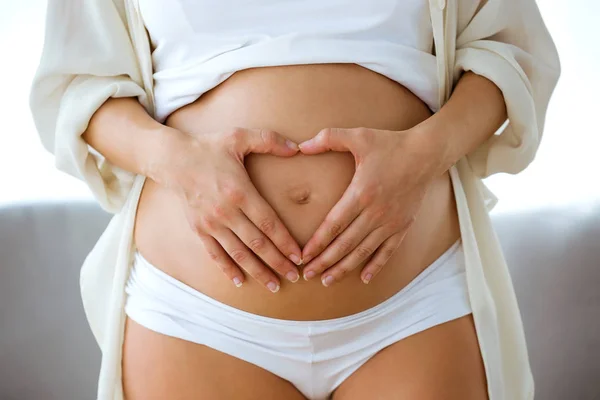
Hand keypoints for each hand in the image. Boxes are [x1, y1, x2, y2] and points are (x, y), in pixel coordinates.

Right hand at [155, 127, 303, 292]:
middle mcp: (226, 212)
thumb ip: (269, 140)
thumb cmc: (210, 147)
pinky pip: (215, 254)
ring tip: (274, 285)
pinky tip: (241, 282)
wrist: (172, 159)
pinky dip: (228, 270)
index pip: (269, 223)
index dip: (285, 242)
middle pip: (257, 244)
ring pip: (238, 254)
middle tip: (295, 276)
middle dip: (278, 262)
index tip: (300, 256)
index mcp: (240, 192)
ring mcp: (211, 223)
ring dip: (258, 271)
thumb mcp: (239, 136)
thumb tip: (297, 147)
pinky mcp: (199, 230)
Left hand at [298, 127, 441, 285]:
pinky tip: (364, 278)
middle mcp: (376, 212)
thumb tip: (301, 146)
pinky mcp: (403, 225)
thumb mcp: (358, 135)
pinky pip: (388, 251)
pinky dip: (376, 266)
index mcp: (361, 193)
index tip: (303, 256)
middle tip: (308, 274)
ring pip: (363, 251)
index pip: (334, 225)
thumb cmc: (390, 144)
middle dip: (325, 261)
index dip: (317, 243)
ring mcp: (391, 222)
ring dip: (344, 268)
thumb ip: (329, 138)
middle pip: (345, 244)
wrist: (426, 153)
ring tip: (328, 280)